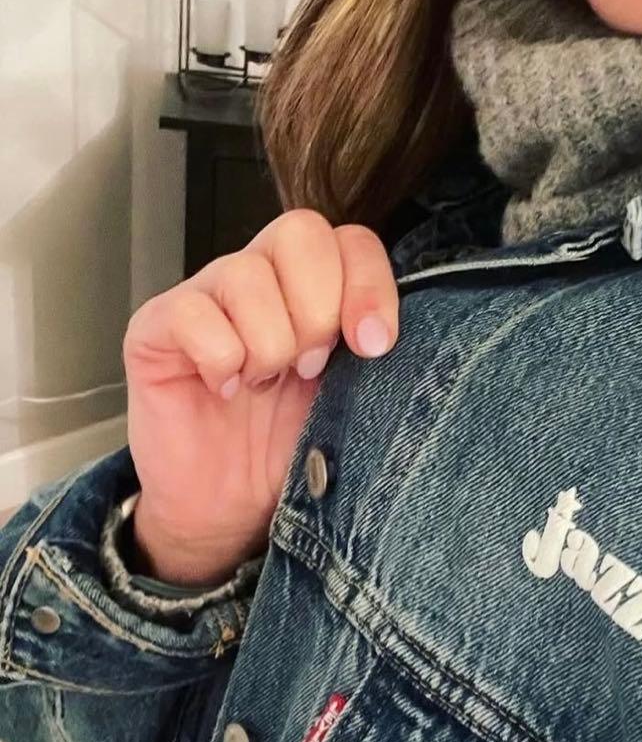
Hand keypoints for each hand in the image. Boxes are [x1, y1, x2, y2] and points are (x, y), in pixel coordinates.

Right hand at [123, 210, 397, 585]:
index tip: (373, 345)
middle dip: (319, 308)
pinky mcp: (156, 327)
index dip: (369, 285)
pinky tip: (225, 388)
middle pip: (301, 232)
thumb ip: (370, 348)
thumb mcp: (353, 393)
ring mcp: (206, 295)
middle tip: (311, 368)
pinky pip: (194, 313)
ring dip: (270, 344)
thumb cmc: (290, 446)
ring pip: (247, 274)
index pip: (351, 239)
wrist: (232, 509)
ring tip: (264, 384)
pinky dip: (221, 359)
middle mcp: (261, 277)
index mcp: (315, 286)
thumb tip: (385, 331)